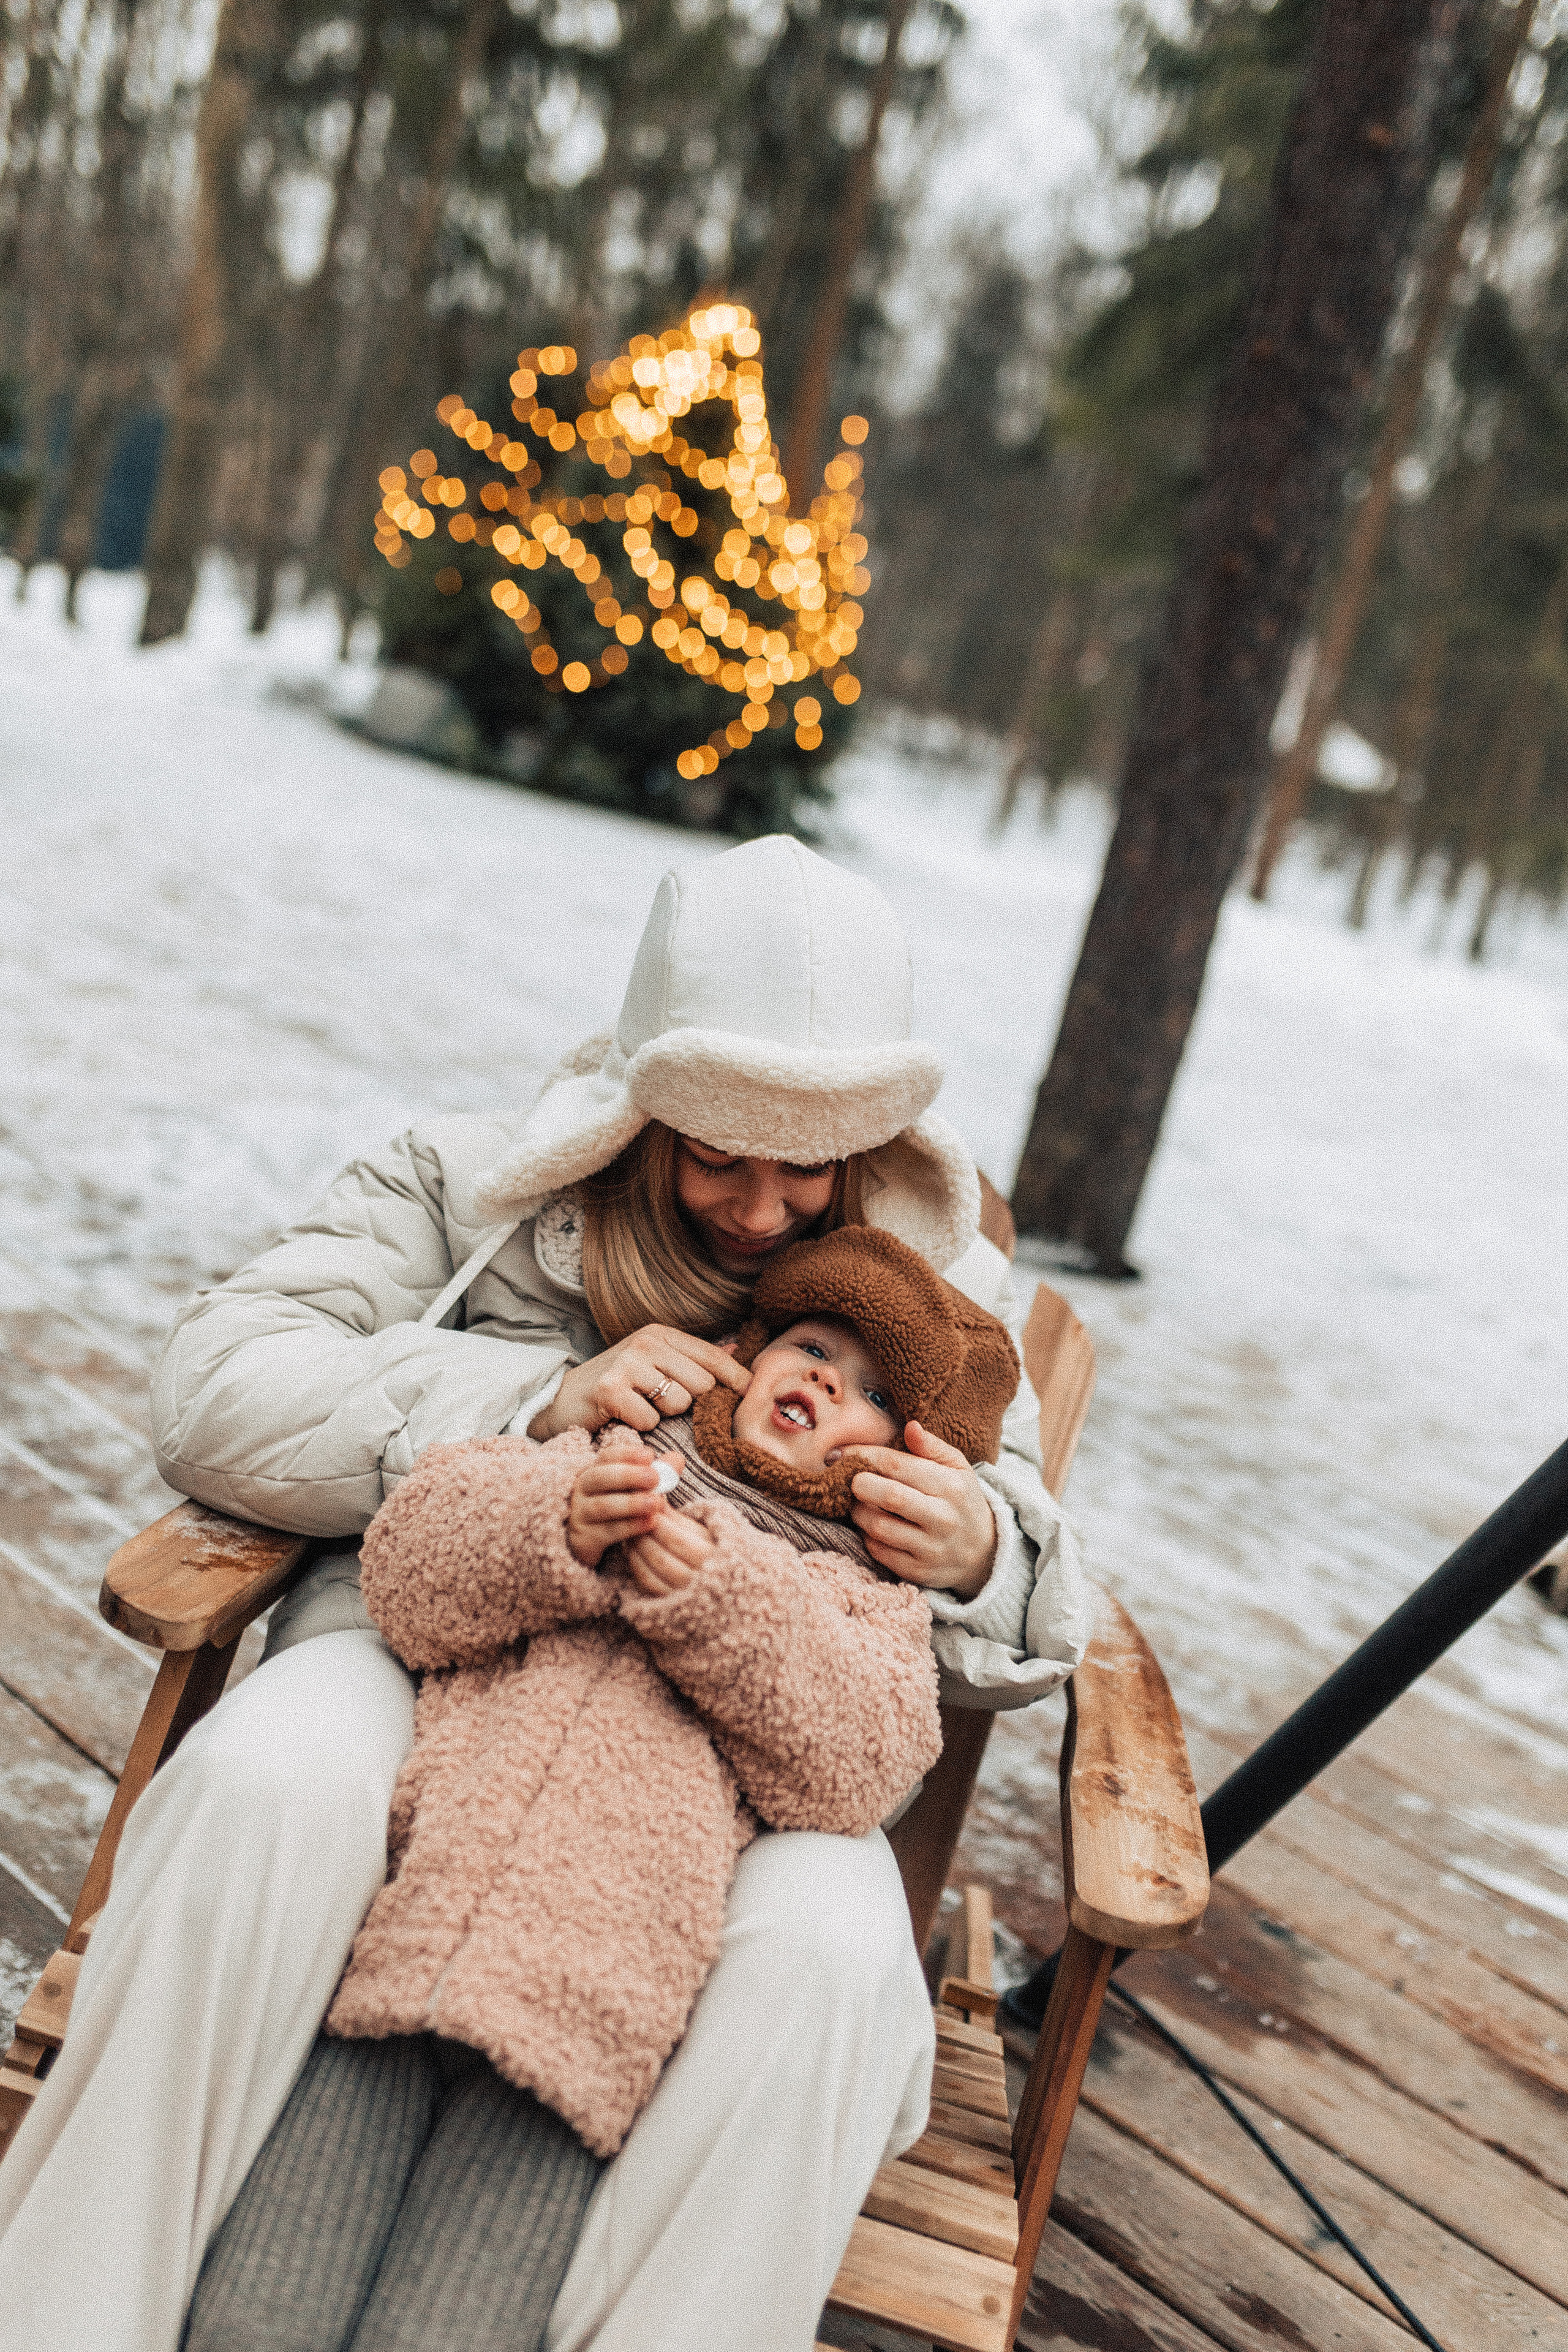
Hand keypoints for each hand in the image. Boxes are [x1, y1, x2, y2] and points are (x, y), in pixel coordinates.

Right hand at [530, 1325, 749, 1440]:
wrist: (561, 1400)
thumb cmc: (616, 1385)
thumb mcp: (654, 1362)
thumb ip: (693, 1358)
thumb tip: (736, 1349)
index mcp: (661, 1334)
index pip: (713, 1357)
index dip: (736, 1380)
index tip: (748, 1397)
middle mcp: (645, 1342)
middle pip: (702, 1383)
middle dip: (693, 1403)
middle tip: (667, 1406)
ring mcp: (627, 1363)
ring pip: (679, 1402)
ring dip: (666, 1416)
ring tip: (644, 1408)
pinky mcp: (610, 1389)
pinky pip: (651, 1420)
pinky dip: (642, 1427)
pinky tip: (626, 1418)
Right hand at [567, 1439, 667, 1566]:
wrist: (593, 1540)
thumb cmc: (619, 1505)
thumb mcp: (637, 1487)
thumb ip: (658, 1472)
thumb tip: (677, 1459)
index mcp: (596, 1469)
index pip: (607, 1456)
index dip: (627, 1454)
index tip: (650, 1455)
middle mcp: (583, 1488)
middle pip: (599, 1477)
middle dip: (628, 1475)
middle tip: (654, 1478)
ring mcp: (580, 1513)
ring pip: (602, 1506)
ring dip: (631, 1503)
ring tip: (656, 1503)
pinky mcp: (584, 1537)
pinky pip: (606, 1531)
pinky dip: (629, 1526)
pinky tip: (650, 1523)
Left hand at [626, 1507, 716, 1596]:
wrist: (720, 1582)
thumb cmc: (710, 1551)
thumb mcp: (701, 1531)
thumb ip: (676, 1518)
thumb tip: (654, 1499)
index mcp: (710, 1559)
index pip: (677, 1540)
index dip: (658, 1525)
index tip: (647, 1511)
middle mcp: (696, 1581)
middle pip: (660, 1558)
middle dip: (643, 1538)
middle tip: (633, 1522)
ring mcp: (680, 1596)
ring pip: (650, 1573)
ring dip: (636, 1551)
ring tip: (633, 1536)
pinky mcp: (667, 1603)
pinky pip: (646, 1585)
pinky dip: (636, 1567)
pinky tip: (634, 1553)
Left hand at [849, 1423, 997, 1597]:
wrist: (985, 1553)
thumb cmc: (962, 1501)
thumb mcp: (958, 1468)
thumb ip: (932, 1447)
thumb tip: (910, 1426)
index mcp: (951, 1486)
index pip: (897, 1465)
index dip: (863, 1455)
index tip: (842, 1453)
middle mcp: (943, 1518)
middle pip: (888, 1496)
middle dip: (859, 1483)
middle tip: (850, 1479)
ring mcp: (931, 1548)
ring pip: (879, 1526)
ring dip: (858, 1511)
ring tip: (858, 1502)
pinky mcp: (918, 1571)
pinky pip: (879, 1552)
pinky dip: (866, 1536)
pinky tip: (869, 1525)